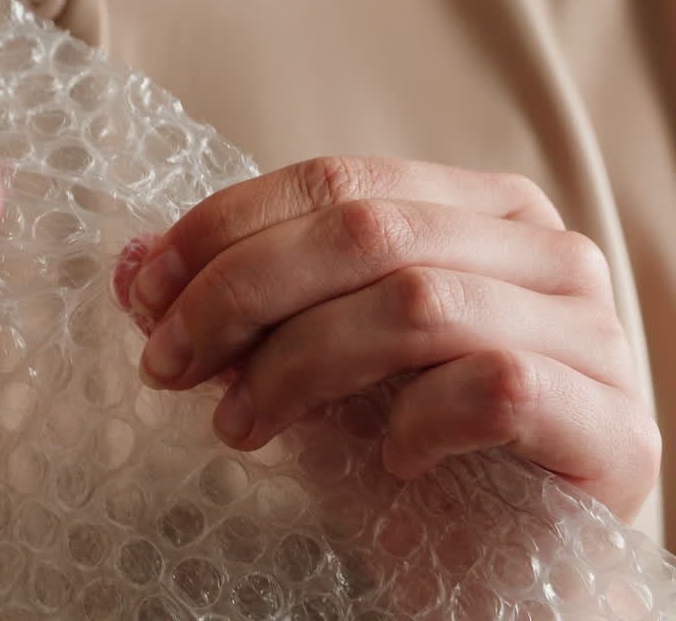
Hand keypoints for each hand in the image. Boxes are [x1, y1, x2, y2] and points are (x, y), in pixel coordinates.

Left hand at [118, 156, 659, 521]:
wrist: (504, 568)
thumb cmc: (406, 456)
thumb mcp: (307, 366)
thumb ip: (242, 308)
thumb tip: (133, 264)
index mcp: (475, 212)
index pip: (335, 179)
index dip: (225, 227)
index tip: (147, 292)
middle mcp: (544, 253)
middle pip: (366, 230)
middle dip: (239, 294)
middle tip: (165, 363)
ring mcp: (592, 336)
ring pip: (417, 303)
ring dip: (296, 364)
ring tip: (238, 427)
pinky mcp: (613, 426)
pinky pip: (498, 387)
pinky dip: (417, 420)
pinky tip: (386, 463)